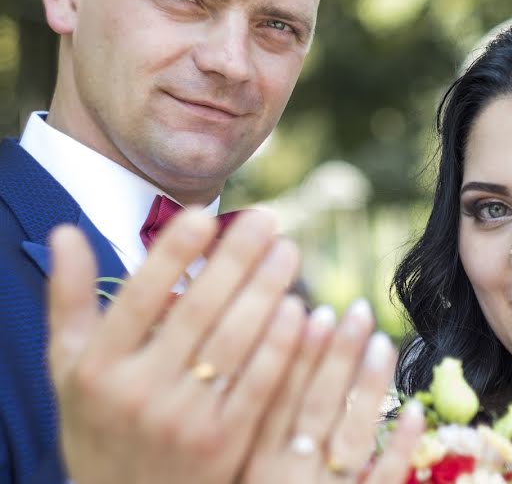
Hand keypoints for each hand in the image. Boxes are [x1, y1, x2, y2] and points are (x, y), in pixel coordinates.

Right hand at [48, 209, 302, 483]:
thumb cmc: (99, 422)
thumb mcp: (68, 366)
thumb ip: (69, 298)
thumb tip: (67, 231)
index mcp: (97, 366)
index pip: (139, 297)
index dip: (173, 253)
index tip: (204, 213)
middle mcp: (138, 392)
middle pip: (197, 311)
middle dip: (237, 259)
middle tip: (269, 220)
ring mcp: (183, 420)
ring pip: (234, 342)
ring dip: (267, 290)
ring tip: (288, 251)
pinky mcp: (224, 443)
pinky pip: (259, 384)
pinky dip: (281, 344)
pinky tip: (299, 308)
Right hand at [241, 299, 424, 482]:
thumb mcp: (240, 464)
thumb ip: (254, 419)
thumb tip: (269, 348)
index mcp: (251, 460)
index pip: (273, 397)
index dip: (294, 353)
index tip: (311, 309)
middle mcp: (285, 477)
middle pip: (316, 407)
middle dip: (338, 355)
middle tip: (358, 310)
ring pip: (350, 436)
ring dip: (368, 387)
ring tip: (384, 342)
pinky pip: (382, 480)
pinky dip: (398, 446)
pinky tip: (416, 411)